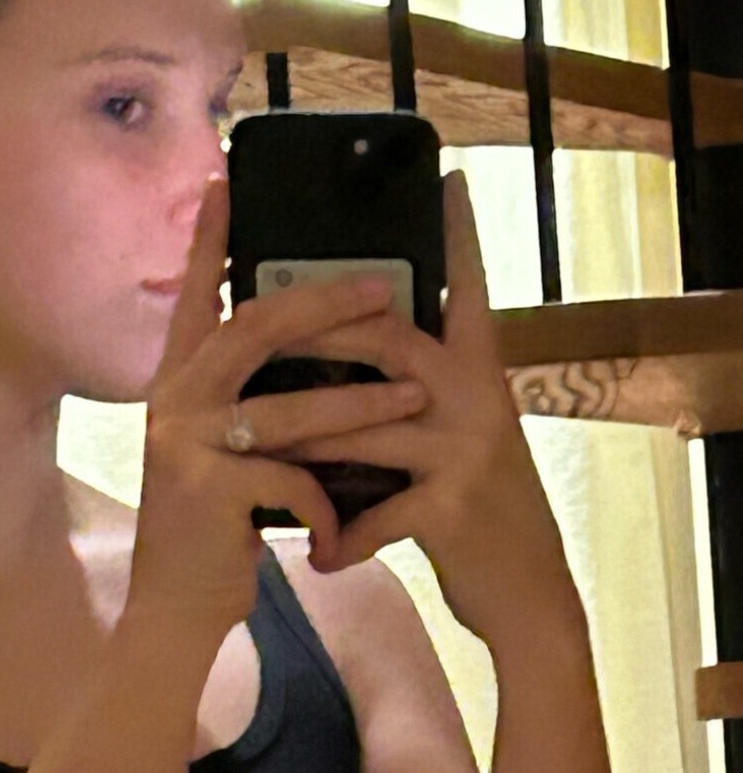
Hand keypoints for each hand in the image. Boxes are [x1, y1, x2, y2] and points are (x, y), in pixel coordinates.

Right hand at [127, 176, 435, 639]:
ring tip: (413, 401)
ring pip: (287, 408)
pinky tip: (337, 533)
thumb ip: (248, 403)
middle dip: (326, 304)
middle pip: (254, 327)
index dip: (208, 240)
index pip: (196, 297)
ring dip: (359, 406)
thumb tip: (308, 348)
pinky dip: (325, 504)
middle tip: (384, 288)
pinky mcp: (208, 493)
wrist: (175, 612)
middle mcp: (172, 401)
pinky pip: (291, 478)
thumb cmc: (215, 530)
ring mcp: (185, 444)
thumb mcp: (224, 455)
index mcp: (177, 383)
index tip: (225, 181)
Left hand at [267, 172, 580, 649]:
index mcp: (479, 374)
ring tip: (243, 445)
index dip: (458, 234)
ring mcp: (466, 452)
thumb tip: (354, 355)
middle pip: (388, 340)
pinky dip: (340, 535)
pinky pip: (377, 513)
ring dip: (298, 441)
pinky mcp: (453, 509)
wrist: (528, 595)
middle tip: (251, 316)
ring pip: (362, 427)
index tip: (445, 177)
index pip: (468, 288)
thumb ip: (420, 397)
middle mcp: (477, 400)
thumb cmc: (477, 515)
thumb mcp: (461, 440)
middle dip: (315, 330)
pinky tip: (315, 554)